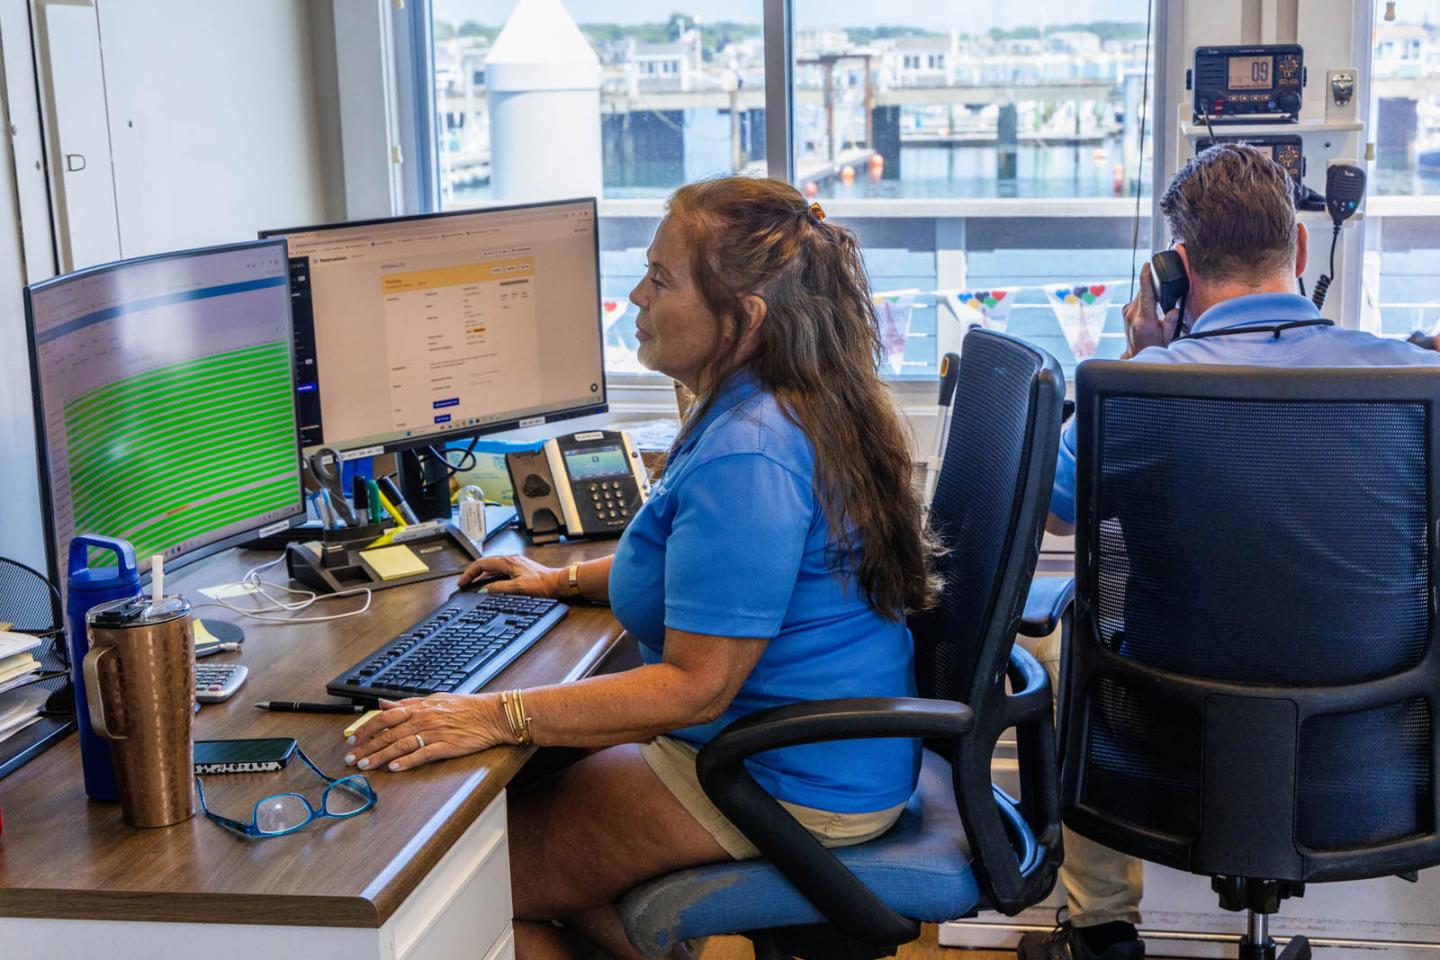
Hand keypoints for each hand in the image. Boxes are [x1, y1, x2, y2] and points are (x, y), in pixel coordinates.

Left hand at [345, 693, 509, 771]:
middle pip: (389, 733)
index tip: (353, 740)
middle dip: (367, 746)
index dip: (366, 728)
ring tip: (366, 765)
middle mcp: (424, 718)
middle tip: (352, 758)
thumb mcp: (434, 699)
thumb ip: (407, 703)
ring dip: (381, 756)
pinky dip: (408, 761)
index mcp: (420, 706)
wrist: (492, 714)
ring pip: (401, 745)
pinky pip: (423, 754)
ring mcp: (435, 732)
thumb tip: (383, 704)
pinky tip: (395, 768)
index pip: (385, 716)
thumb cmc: (466, 707)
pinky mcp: (447, 746)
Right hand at [457, 554, 563, 596]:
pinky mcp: (519, 570)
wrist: (557, 583)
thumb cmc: (542, 584)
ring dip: (481, 575)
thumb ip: (498, 588)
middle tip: (464, 583)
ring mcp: (515, 565)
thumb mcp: (517, 588)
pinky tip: (489, 585)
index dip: (469, 572)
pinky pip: (499, 571)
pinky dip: (490, 577)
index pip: (482, 563)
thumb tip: (483, 590)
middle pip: (485, 564)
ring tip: (473, 584)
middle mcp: (510, 560)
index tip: (462, 582)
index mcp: (508, 562)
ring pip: (492, 567)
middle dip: (473, 573)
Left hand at [1122, 262, 1180, 357]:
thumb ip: (1171, 324)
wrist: (1137, 354)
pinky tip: (1151, 307)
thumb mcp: (1168, 338)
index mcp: (1143, 320)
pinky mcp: (1125, 310)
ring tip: (1158, 305)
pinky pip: (1138, 298)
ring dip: (1150, 295)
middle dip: (1155, 288)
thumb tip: (1174, 310)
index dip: (1146, 277)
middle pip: (1144, 291)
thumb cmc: (1154, 347)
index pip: (1145, 293)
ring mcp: (1126, 312)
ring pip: (1140, 294)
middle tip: (1164, 292)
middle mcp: (1132, 314)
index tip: (1147, 265)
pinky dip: (1145, 299)